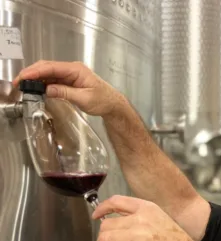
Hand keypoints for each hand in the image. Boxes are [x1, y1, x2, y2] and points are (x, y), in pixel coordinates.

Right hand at [13, 60, 127, 116]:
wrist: (113, 104)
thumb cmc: (103, 101)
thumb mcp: (84, 99)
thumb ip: (65, 93)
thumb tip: (47, 89)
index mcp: (76, 70)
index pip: (52, 67)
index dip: (35, 72)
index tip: (23, 77)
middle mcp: (72, 69)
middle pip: (47, 67)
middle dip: (32, 74)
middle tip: (18, 83)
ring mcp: (70, 75)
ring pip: (49, 73)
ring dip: (36, 79)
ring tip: (24, 86)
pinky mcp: (69, 82)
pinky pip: (53, 80)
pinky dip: (43, 83)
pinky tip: (36, 88)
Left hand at [92, 195, 200, 240]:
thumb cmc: (172, 240)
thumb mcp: (158, 217)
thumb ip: (138, 214)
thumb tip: (114, 216)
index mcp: (146, 208)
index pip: (116, 201)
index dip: (102, 208)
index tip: (97, 215)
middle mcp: (140, 220)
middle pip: (106, 224)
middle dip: (104, 236)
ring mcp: (137, 237)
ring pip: (105, 239)